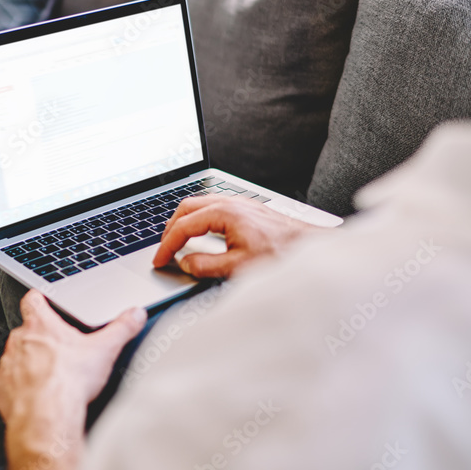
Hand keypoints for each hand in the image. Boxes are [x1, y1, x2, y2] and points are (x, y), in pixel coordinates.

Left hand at [0, 291, 145, 469]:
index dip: (39, 298)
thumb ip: (122, 328)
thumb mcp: (105, 350)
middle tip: (60, 348)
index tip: (43, 299)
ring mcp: (9, 365)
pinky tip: (38, 394)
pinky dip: (21, 386)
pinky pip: (10, 382)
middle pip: (27, 330)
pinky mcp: (3, 389)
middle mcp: (20, 341)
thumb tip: (134, 315)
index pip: (33, 300)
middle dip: (41, 337)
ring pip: (17, 356)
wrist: (46, 416)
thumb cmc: (69, 382)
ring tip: (51, 375)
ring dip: (29, 362)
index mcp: (42, 326)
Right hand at [152, 195, 321, 278]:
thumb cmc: (281, 255)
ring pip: (200, 204)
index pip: (184, 227)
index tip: (159, 260)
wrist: (311, 248)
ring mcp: (240, 202)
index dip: (167, 245)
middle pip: (187, 208)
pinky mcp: (248, 208)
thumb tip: (185, 264)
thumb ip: (206, 265)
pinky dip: (199, 218)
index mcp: (224, 213)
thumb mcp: (239, 267)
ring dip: (184, 221)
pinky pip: (214, 206)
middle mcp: (231, 202)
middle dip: (171, 228)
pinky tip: (202, 233)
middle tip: (164, 249)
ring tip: (177, 240)